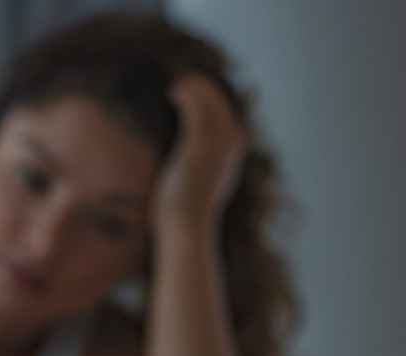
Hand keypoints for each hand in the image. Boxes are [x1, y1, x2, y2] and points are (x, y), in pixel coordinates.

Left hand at [155, 75, 247, 234]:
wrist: (185, 225)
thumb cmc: (183, 213)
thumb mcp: (192, 188)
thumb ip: (193, 173)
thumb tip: (182, 173)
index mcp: (231, 159)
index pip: (231, 122)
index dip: (217, 105)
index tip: (200, 94)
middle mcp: (230, 149)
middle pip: (225, 107)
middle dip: (208, 91)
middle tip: (189, 80)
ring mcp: (217, 146)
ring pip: (212, 103)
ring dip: (196, 88)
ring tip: (180, 82)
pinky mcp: (200, 145)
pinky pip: (196, 110)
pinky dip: (187, 95)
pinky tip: (174, 91)